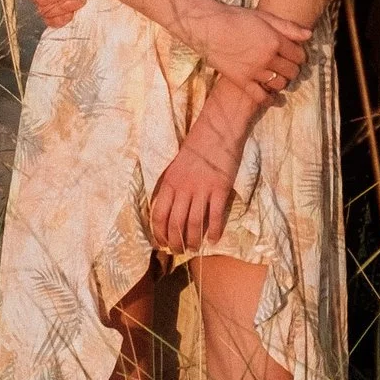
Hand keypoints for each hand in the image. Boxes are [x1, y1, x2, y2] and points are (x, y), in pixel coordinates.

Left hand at [149, 86, 257, 257]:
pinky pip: (216, 216)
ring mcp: (202, 189)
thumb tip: (165, 209)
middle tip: (179, 250)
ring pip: (195, 224)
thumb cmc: (196, 147)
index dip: (159, 233)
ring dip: (193, 240)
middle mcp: (184, 188)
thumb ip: (170, 186)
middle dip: (176, 242)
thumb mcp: (175, 166)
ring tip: (195, 248)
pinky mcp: (220, 188)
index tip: (162, 243)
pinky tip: (215, 239)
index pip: (159, 215)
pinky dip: (215, 230)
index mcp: (170, 182)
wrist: (218, 129)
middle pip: (176, 224)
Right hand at [190, 1, 308, 103]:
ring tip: (280, 77)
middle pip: (291, 71)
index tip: (296, 56)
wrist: (209, 28)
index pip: (298, 55)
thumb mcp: (264, 17)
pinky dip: (269, 100)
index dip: (300, 56)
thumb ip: (288, 27)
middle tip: (289, 67)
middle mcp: (267, 58)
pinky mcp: (241, 81)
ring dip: (283, 82)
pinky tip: (273, 99)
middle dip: (293, 69)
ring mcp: (254, 71)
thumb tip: (309, 35)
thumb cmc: (236, 18)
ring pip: (279, 84)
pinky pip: (260, 97)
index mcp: (275, 41)